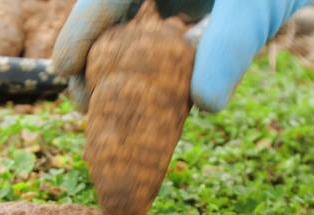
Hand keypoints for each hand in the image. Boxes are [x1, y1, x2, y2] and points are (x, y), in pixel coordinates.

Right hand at [52, 0, 313, 111]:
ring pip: (128, 26)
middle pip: (108, 15)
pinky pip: (153, 33)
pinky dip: (146, 64)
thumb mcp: (253, 9)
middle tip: (82, 102)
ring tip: (106, 106)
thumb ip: (228, 48)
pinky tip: (147, 95)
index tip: (60, 70)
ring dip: (116, 65)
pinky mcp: (186, 4)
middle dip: (91, 56)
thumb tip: (204, 105)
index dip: (77, 32)